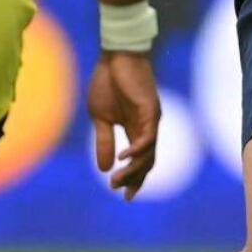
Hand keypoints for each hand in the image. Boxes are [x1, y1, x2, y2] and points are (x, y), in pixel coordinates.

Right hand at [88, 51, 160, 200]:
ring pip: (148, 153)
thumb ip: (104, 142)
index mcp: (135, 129)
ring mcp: (151, 120)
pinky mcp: (151, 110)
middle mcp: (147, 128)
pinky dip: (137, 150)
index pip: (139, 160)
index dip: (133, 178)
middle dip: (134, 179)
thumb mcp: (100, 118)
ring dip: (133, 169)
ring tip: (117, 180)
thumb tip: (104, 169)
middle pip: (146, 162)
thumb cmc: (107, 82)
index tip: (122, 195)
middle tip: (119, 191)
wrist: (114, 56)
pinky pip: (148, 137)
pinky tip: (123, 158)